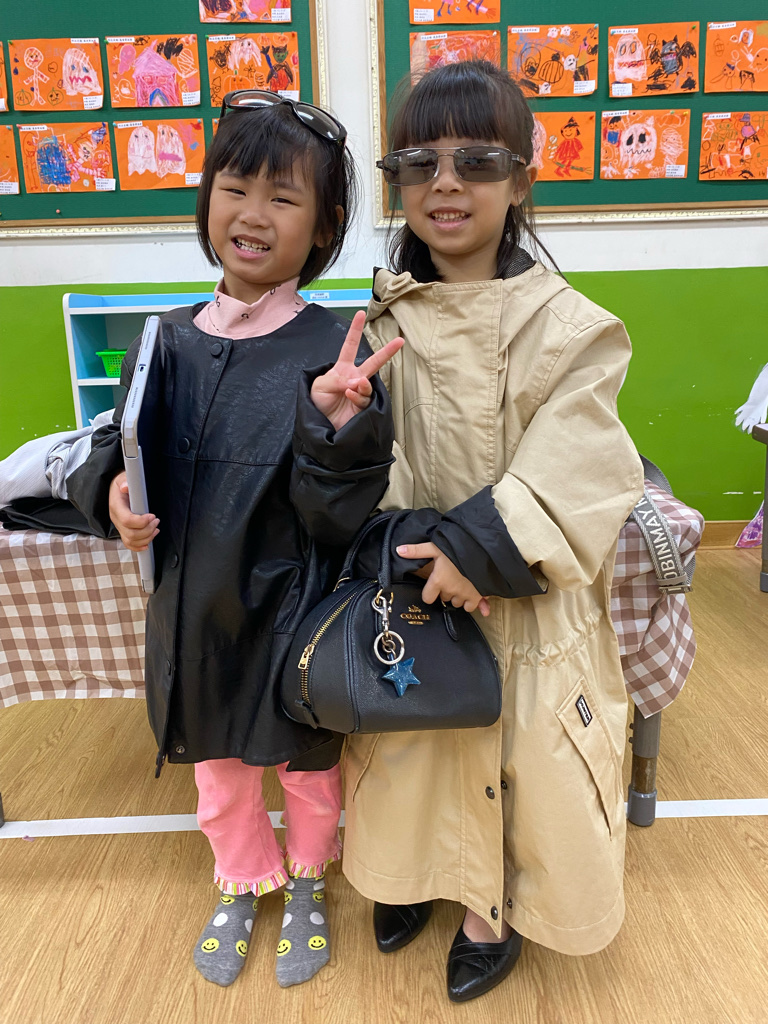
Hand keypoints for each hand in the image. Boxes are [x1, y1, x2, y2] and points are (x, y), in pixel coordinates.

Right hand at [109, 471, 158, 551]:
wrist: (115, 489)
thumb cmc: (122, 482)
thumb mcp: (122, 477)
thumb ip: (124, 481)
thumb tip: (125, 486)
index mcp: (116, 506)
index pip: (127, 520)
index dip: (142, 522)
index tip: (153, 516)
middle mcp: (116, 519)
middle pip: (131, 534)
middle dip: (148, 530)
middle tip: (157, 521)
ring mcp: (119, 526)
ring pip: (131, 541)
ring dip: (146, 538)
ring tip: (156, 529)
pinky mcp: (123, 531)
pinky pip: (129, 544)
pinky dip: (139, 546)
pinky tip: (148, 543)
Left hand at [310, 310, 403, 431]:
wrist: (320, 424)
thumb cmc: (317, 402)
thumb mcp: (320, 385)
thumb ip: (337, 379)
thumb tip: (357, 381)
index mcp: (342, 369)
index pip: (350, 346)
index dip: (355, 330)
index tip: (360, 314)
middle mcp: (354, 379)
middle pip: (373, 362)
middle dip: (387, 352)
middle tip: (400, 341)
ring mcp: (359, 392)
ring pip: (369, 383)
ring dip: (362, 384)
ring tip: (352, 387)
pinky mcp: (362, 406)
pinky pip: (364, 398)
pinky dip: (357, 395)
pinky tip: (349, 395)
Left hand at [396, 541, 490, 616]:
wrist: (482, 550)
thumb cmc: (458, 547)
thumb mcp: (435, 546)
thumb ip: (417, 550)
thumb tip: (398, 550)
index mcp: (438, 580)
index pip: (428, 598)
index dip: (430, 592)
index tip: (434, 586)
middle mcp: (450, 590)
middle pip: (444, 598)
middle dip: (446, 591)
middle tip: (450, 578)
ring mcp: (464, 594)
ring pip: (457, 603)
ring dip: (458, 596)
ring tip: (461, 584)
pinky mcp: (478, 595)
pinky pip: (472, 606)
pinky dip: (473, 603)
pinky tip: (474, 600)